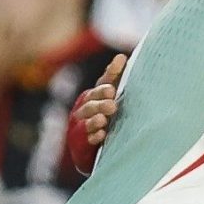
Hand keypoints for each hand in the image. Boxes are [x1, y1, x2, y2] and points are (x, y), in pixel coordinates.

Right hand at [66, 54, 126, 174]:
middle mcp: (85, 107)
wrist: (91, 147)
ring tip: (103, 119)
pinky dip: (94, 136)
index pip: (104, 81)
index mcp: (95, 94)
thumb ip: (114, 79)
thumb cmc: (104, 117)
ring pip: (87, 119)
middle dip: (100, 98)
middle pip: (92, 100)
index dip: (112, 72)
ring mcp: (81, 124)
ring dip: (95, 117)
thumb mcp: (110, 98)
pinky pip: (86, 138)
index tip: (121, 62)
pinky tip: (101, 134)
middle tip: (112, 97)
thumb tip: (122, 56)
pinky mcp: (81, 141)